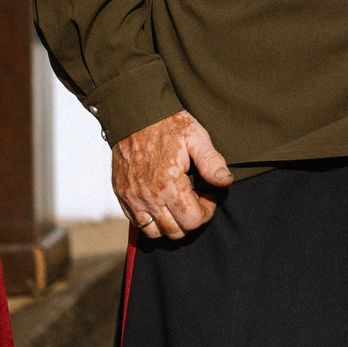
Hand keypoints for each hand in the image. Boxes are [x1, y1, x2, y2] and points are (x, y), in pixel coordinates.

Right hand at [112, 110, 233, 240]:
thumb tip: (225, 182)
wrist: (134, 114)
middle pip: (175, 232)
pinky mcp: (122, 195)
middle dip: (191, 219)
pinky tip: (161, 202)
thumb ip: (211, 162)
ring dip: (171, 224)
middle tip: (196, 198)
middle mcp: (149, 197)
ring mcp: (133, 198)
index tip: (209, 194)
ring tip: (179, 203)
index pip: (192, 221)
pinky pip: (137, 222)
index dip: (207, 211)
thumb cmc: (167, 124)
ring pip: (155, 232)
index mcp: (169, 185)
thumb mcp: (196, 137)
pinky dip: (151, 220)